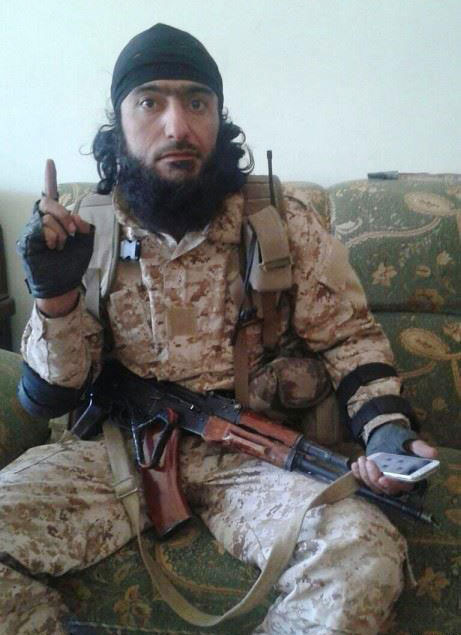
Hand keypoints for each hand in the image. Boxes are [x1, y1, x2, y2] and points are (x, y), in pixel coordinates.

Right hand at [17, 159, 94, 302]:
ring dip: (61, 231)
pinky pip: (40, 228)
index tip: (50, 162)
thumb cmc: (73, 263)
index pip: (50, 196)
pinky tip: (54, 248)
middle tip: (73, 232)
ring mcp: (32, 231)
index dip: (49, 179)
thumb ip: (83, 226)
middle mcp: (41, 222)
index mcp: (55, 220)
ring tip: (62, 246)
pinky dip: (52, 236)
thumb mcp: (86, 242)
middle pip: (48, 203)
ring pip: (46, 216)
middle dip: (64, 215)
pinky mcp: (27, 240)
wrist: (64, 283)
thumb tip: (76, 216)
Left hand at [351, 440, 437, 495]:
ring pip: (373, 487)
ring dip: (365, 475)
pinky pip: (363, 482)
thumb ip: (420, 448)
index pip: (403, 486)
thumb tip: (434, 453)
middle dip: (374, 478)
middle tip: (368, 461)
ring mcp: (383, 481)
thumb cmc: (401, 439)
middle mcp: (397, 482)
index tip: (383, 478)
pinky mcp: (372, 478)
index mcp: (410, 476)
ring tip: (362, 458)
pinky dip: (357, 475)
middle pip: (385, 489)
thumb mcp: (411, 441)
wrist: (386, 434)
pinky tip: (354, 465)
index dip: (392, 484)